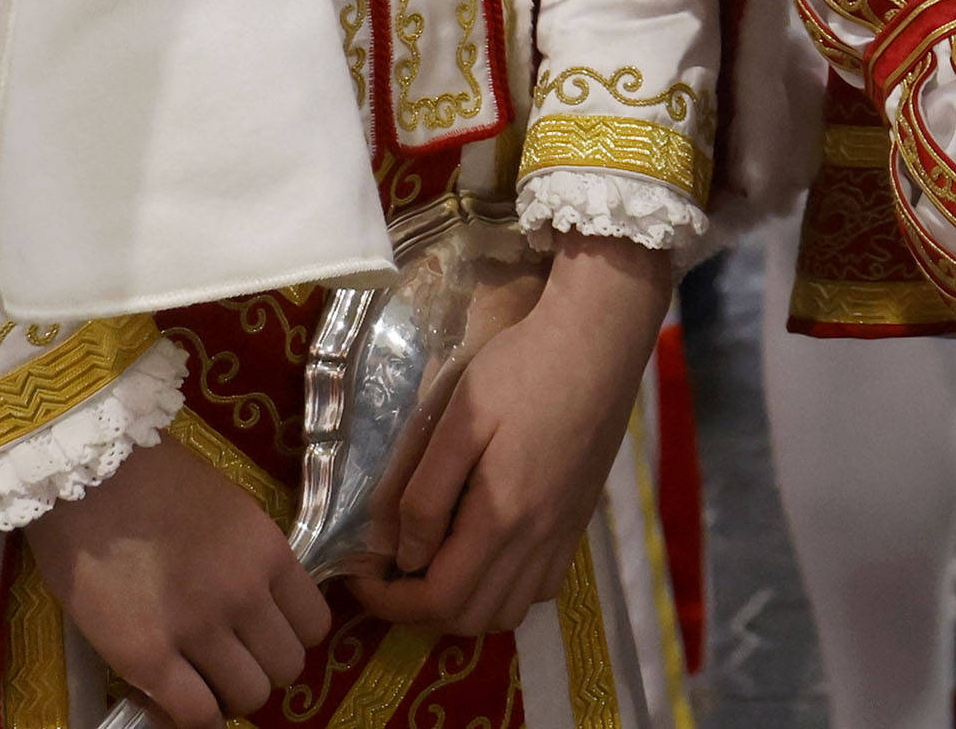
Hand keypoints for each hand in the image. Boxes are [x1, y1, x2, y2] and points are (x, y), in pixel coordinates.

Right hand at [27, 436, 328, 728]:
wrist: (86, 474)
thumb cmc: (154, 481)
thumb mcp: (231, 511)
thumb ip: (253, 561)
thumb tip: (260, 605)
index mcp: (270, 553)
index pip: (315, 624)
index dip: (290, 636)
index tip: (264, 635)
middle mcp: (245, 594)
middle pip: (286, 668)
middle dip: (261, 668)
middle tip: (230, 660)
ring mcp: (198, 629)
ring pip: (248, 697)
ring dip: (228, 694)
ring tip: (199, 679)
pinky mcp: (146, 657)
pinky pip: (194, 714)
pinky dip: (192, 716)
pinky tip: (172, 698)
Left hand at [341, 234, 673, 635]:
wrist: (598, 337)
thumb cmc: (522, 368)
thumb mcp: (458, 420)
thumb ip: (424, 493)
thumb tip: (402, 555)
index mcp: (501, 518)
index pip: (437, 599)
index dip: (387, 602)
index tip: (357, 577)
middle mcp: (537, 540)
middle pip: (470, 618)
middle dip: (418, 610)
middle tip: (388, 572)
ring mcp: (564, 533)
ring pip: (509, 612)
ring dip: (462, 606)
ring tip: (431, 566)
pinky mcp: (579, 519)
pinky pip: (541, 588)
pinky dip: (504, 592)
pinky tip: (485, 553)